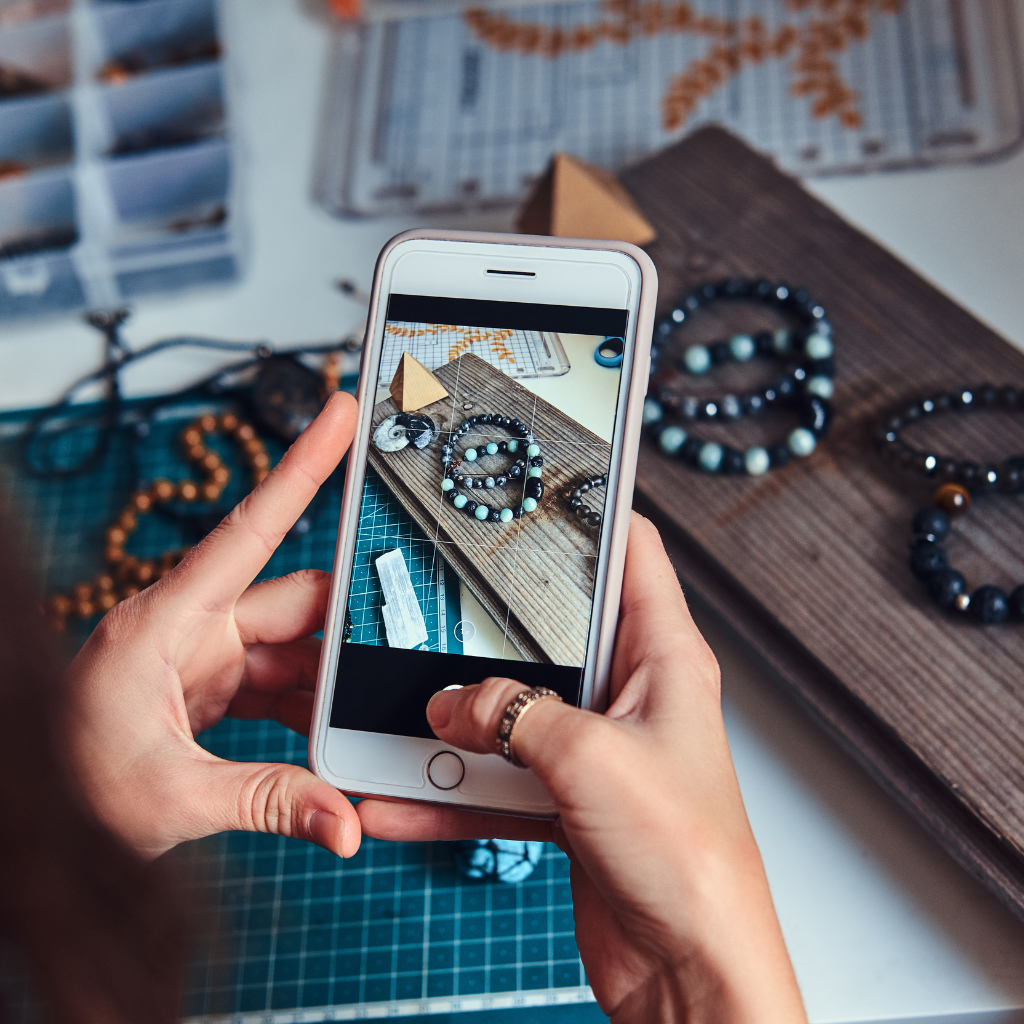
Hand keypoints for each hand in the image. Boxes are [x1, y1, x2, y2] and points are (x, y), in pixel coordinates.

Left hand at [64, 392, 361, 860]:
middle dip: (348, 633)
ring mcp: (201, 657)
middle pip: (293, 603)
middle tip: (398, 658)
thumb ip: (270, 801)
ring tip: (364, 721)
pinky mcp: (207, 688)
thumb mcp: (171, 797)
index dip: (302, 467)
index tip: (340, 412)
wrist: (31, 819)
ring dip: (328, 686)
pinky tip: (332, 740)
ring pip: (291, 649)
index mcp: (166, 622)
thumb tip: (346, 822)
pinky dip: (306, 708)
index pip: (250, 529)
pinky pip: (275, 683)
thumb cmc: (66, 789)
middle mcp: (188, 627)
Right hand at [358, 515, 805, 1023]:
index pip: (632, 553)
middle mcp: (629, 694)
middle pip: (550, 632)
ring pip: (510, 710)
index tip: (537, 485)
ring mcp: (594, 748)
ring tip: (398, 712)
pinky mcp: (566, 799)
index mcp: (663, 658)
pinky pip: (496, 778)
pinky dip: (450, 789)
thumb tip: (452, 701)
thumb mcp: (590, 759)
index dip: (591, 510)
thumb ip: (511, 715)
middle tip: (434, 602)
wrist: (689, 968)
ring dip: (455, 719)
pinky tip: (401, 796)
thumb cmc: (691, 859)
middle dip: (490, 625)